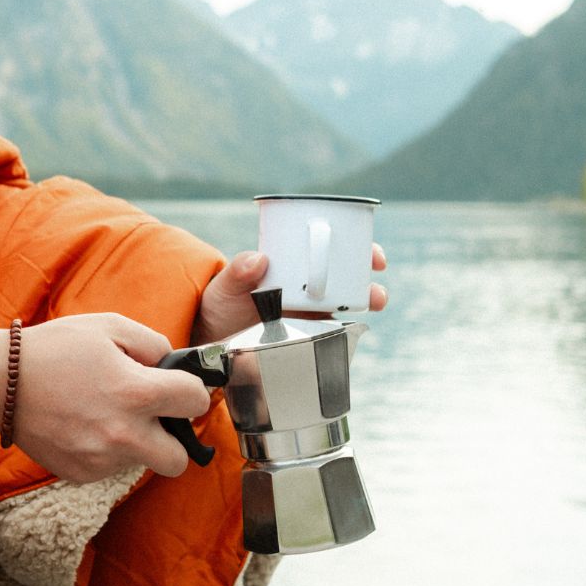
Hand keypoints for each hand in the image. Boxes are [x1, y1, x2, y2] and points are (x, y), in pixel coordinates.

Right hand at [13, 314, 212, 482]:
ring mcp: (101, 459)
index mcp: (136, 392)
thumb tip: (171, 364)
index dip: (193, 390)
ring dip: (136, 441)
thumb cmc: (55, 348)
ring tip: (106, 411)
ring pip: (142, 462)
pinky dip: (106, 450)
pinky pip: (110, 467)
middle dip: (174, 438)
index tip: (180, 387)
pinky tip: (84, 424)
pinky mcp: (80, 474)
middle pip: (179, 459)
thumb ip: (152, 343)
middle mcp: (123, 433)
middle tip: (154, 416)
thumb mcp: (109, 326)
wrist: (0, 382)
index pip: (196, 402)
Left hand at [193, 244, 387, 344]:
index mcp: (290, 265)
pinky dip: (348, 330)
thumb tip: (258, 259)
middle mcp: (305, 286)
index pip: (327, 247)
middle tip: (374, 276)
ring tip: (373, 300)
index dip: (355, 245)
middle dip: (368, 273)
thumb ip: (237, 272)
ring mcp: (309, 311)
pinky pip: (333, 332)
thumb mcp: (225, 286)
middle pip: (346, 274)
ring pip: (347, 302)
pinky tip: (351, 330)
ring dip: (367, 298)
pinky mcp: (307, 337)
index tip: (369, 249)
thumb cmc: (220, 304)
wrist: (211, 340)